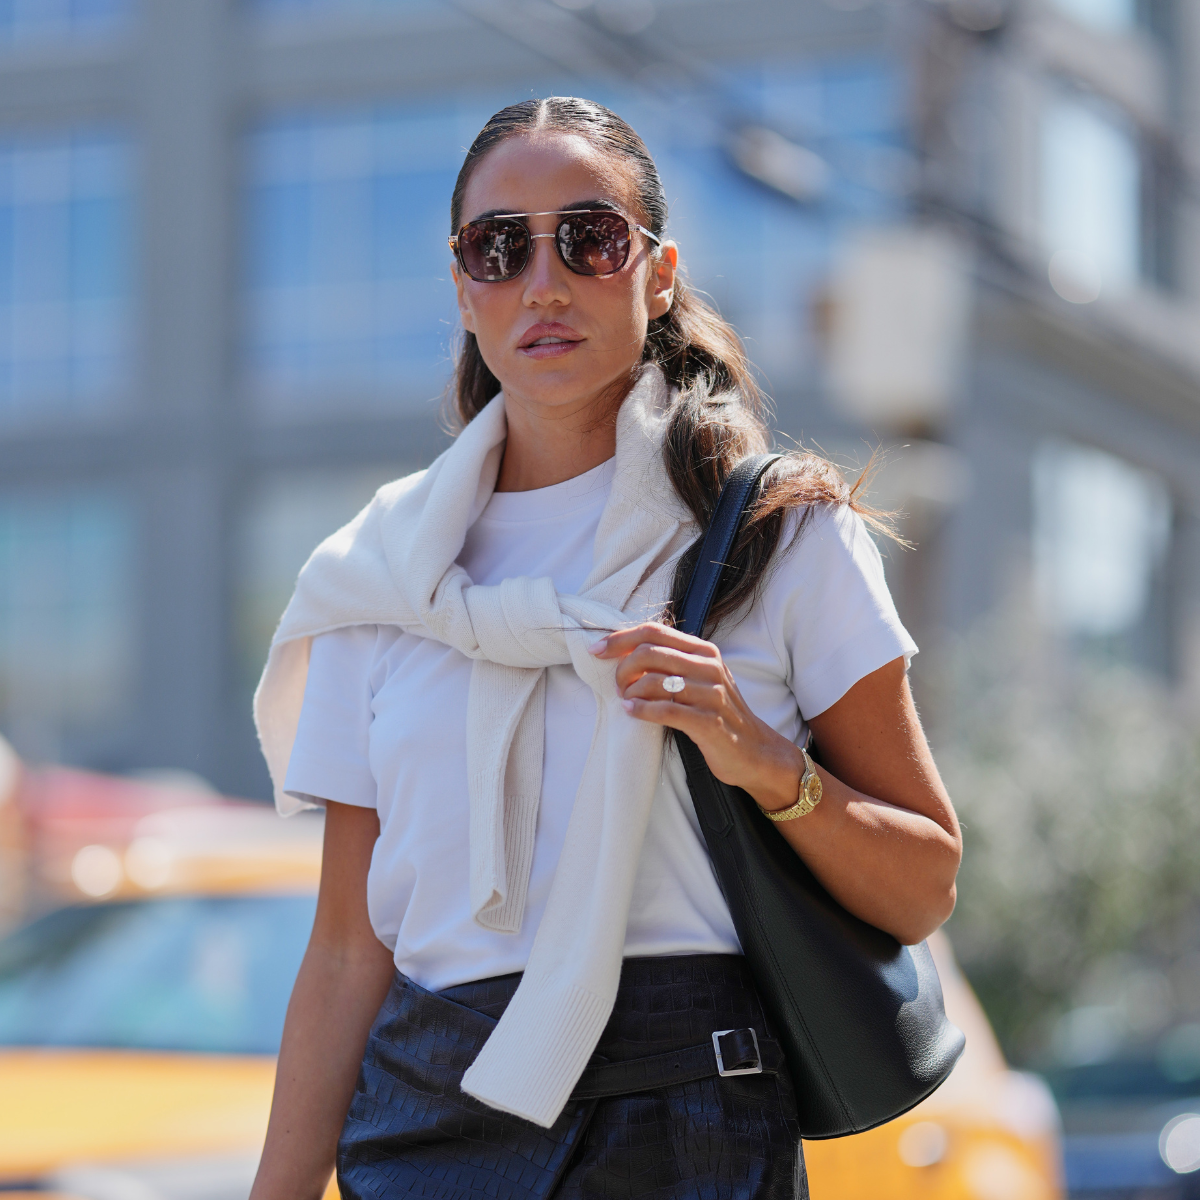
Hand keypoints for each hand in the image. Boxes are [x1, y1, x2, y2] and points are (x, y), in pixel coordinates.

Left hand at [588, 622, 803, 812]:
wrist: (755, 751)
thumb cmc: (718, 713)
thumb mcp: (700, 679)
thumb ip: (671, 663)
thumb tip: (625, 652)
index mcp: (704, 651)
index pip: (654, 631)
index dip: (620, 638)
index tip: (597, 650)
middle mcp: (709, 667)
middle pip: (650, 652)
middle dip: (622, 668)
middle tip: (617, 685)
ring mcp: (711, 694)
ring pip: (654, 681)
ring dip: (630, 691)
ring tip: (626, 701)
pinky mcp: (709, 722)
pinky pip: (665, 710)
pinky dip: (641, 710)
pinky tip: (632, 711)